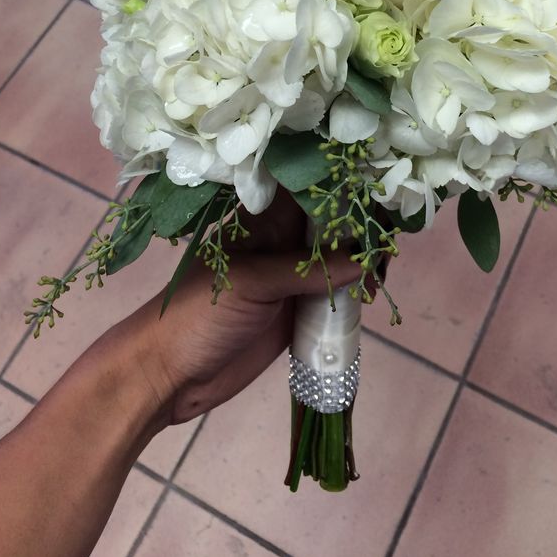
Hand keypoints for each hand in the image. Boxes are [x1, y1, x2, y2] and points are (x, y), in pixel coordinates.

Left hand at [113, 190, 357, 428]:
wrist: (170, 374)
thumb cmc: (198, 315)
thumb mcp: (251, 283)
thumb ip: (305, 270)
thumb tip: (364, 259)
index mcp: (261, 220)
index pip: (307, 187)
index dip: (341, 182)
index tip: (377, 185)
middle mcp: (280, 241)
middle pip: (332, 222)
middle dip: (362, 225)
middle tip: (386, 241)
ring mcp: (292, 277)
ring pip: (340, 258)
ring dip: (364, 260)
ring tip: (380, 273)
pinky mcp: (299, 311)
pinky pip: (336, 293)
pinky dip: (357, 291)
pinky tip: (372, 295)